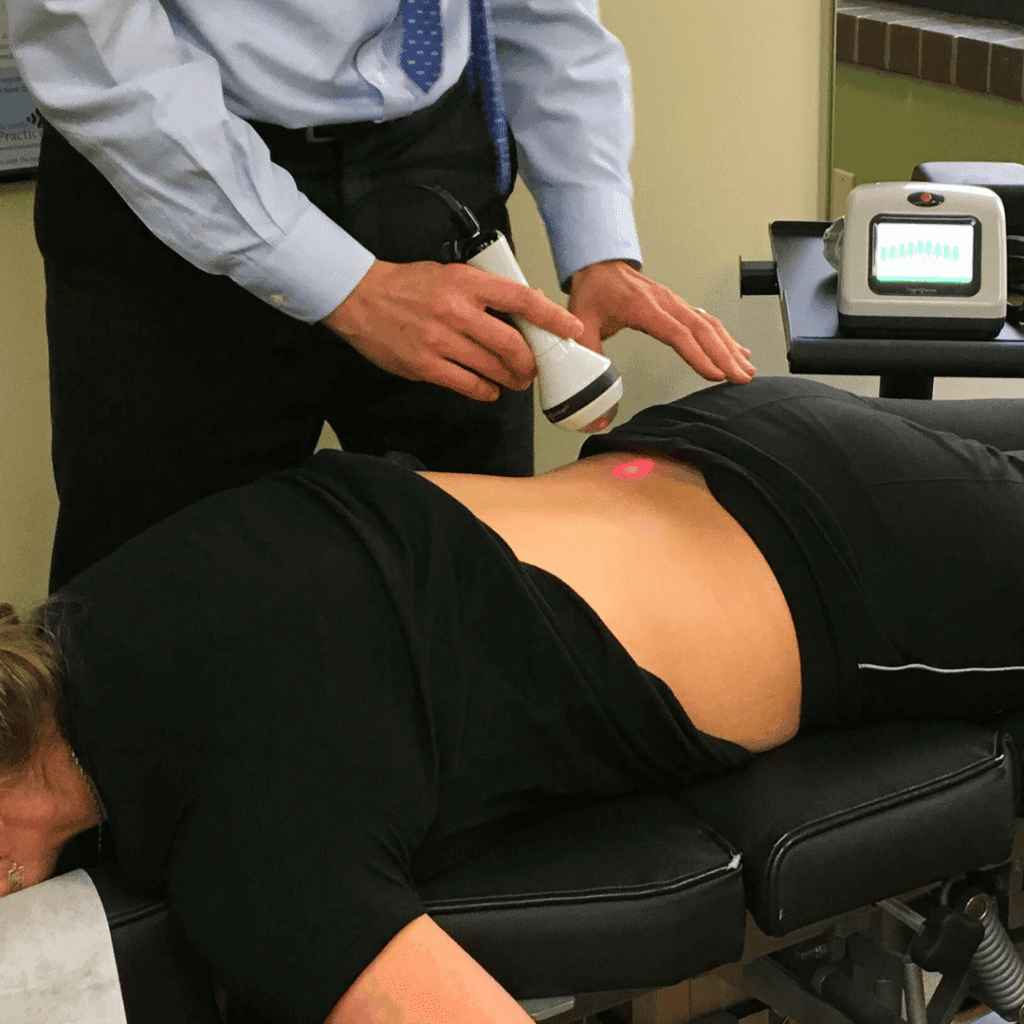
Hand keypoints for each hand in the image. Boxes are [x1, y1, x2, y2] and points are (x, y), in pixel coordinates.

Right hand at [321, 260, 585, 401]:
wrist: (360, 298)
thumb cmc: (407, 285)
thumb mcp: (451, 274)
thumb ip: (485, 292)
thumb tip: (524, 308)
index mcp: (466, 283)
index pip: (521, 299)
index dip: (552, 317)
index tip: (571, 329)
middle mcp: (456, 312)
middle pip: (512, 345)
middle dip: (530, 363)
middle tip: (533, 368)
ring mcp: (439, 341)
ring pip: (493, 369)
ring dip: (512, 380)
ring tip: (515, 381)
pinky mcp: (425, 366)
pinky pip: (469, 386)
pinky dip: (486, 391)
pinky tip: (489, 388)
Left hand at [568, 260, 756, 383]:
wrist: (599, 266)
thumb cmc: (594, 291)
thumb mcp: (583, 322)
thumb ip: (587, 351)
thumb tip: (592, 381)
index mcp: (643, 307)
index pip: (677, 333)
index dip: (698, 355)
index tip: (714, 374)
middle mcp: (665, 303)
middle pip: (703, 330)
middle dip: (725, 356)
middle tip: (741, 377)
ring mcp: (675, 303)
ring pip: (709, 325)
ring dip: (730, 348)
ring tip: (746, 369)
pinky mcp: (678, 306)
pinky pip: (706, 321)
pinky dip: (724, 337)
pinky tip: (737, 351)